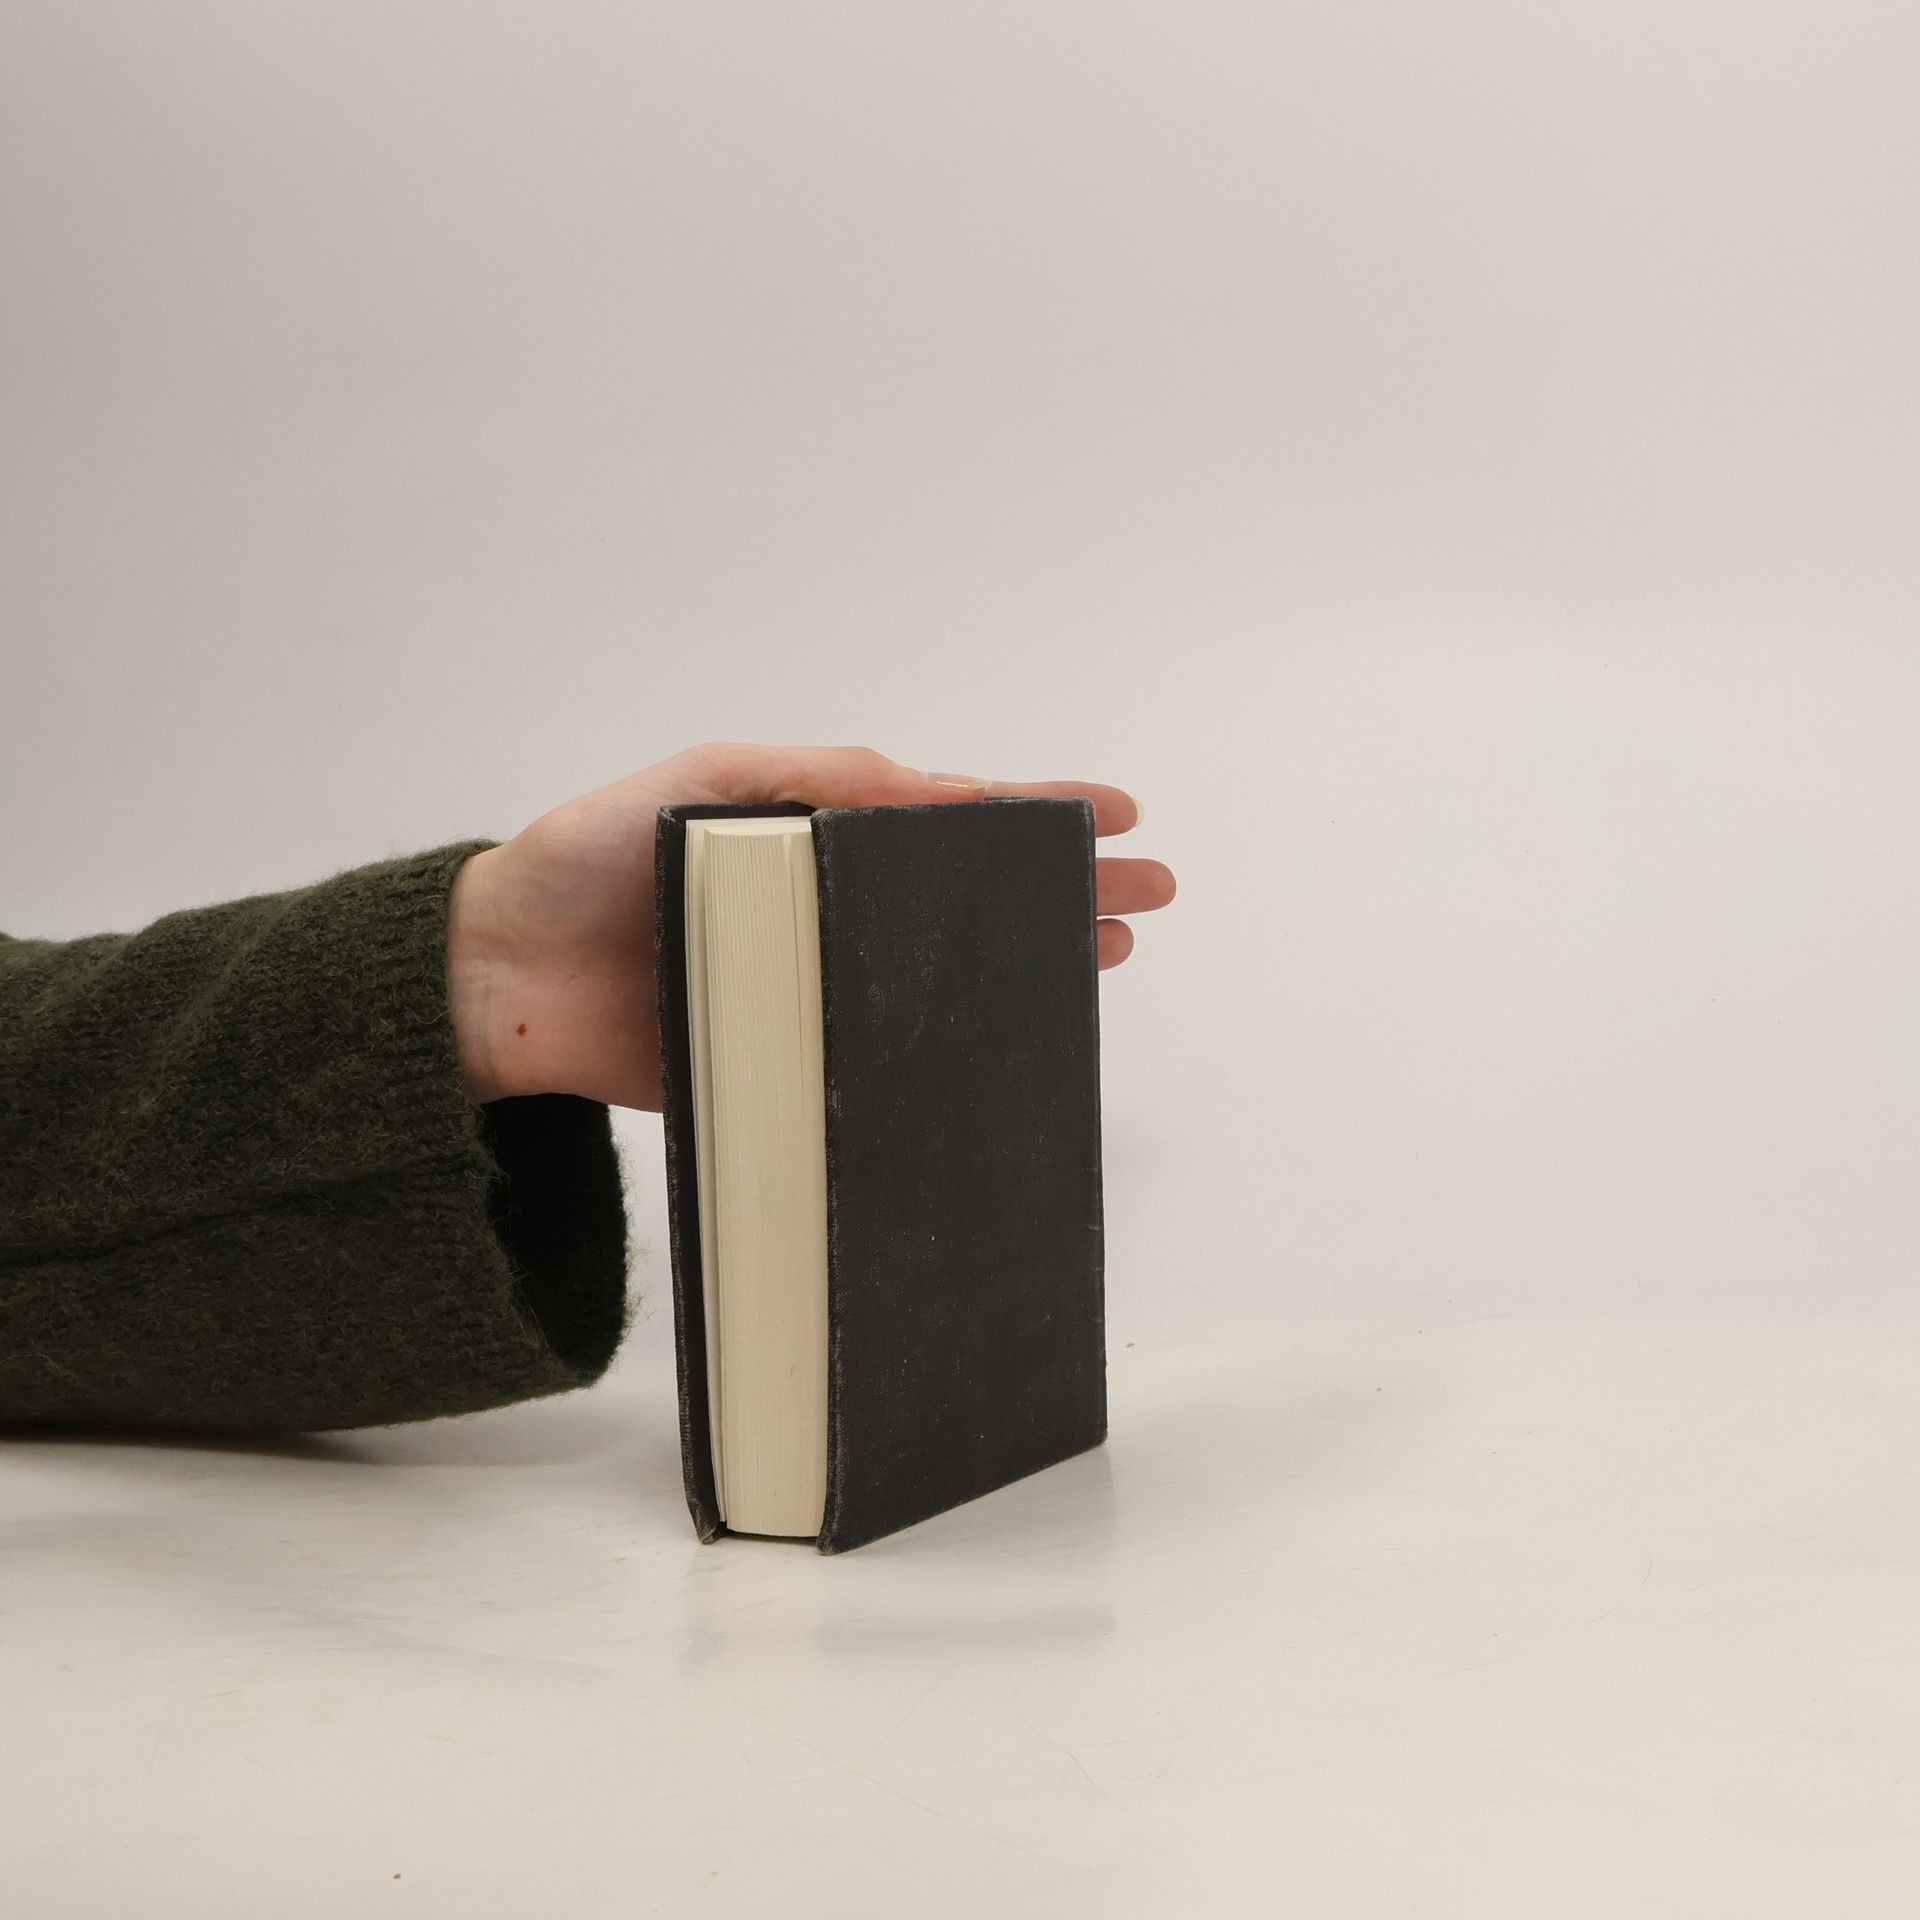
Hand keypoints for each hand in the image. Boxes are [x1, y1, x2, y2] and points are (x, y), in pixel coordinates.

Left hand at [446, 742, 1174, 1109]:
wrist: (495, 975)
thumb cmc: (588, 855)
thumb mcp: (706, 783)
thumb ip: (819, 781)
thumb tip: (943, 790)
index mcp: (816, 831)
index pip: (951, 817)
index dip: (1036, 812)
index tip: (1121, 813)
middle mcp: (827, 907)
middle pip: (969, 897)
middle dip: (1064, 889)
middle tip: (1153, 894)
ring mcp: (812, 984)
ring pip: (941, 977)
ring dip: (1026, 962)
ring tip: (1107, 957)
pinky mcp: (783, 1059)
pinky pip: (878, 1060)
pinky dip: (942, 1056)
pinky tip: (999, 1050)